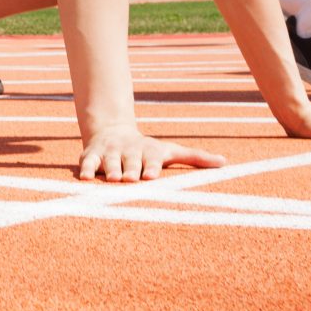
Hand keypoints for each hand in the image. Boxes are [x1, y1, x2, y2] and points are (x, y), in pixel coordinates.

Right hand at [77, 124, 224, 181]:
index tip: (152, 176)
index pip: (152, 159)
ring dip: (109, 169)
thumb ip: (196, 158)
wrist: (114, 130)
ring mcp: (110, 152)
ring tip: (111, 179)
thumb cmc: (148, 150)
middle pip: (130, 160)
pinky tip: (84, 178)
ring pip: (109, 161)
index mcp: (149, 151)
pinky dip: (85, 169)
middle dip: (130, 169)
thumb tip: (225, 163)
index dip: (152, 166)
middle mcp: (129, 150)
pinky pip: (87, 162)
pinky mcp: (91, 154)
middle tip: (129, 179)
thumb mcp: (171, 151)